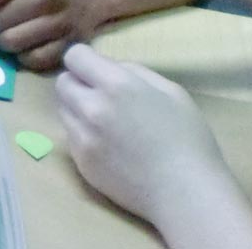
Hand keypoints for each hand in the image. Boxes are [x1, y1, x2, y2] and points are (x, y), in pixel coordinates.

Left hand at [56, 44, 232, 231]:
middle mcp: (92, 107)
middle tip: (101, 96)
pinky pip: (70, 135)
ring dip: (77, 108)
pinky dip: (82, 134)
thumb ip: (135, 72)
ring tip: (106, 122)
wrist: (187, 196)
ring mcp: (82, 136)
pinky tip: (108, 144)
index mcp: (116, 85)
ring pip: (63, 108)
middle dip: (78, 83)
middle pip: (62, 82)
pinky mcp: (80, 161)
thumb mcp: (171, 92)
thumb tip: (109, 67)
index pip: (74, 56)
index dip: (85, 60)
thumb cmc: (188, 140)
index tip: (96, 69)